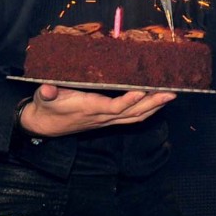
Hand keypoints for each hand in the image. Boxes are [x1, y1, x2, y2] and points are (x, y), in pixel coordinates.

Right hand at [18, 83, 175, 136]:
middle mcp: (102, 117)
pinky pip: (131, 117)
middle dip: (153, 103)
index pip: (114, 107)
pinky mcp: (107, 119)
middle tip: (171, 92)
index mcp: (90, 109)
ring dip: (154, 107)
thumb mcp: (43, 98)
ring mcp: (106, 120)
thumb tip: (47, 89)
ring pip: (135, 116)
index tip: (144, 90)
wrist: (43, 126)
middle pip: (132, 112)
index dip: (130, 100)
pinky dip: (146, 110)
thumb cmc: (46, 107)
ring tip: (170, 95)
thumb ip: (47, 93)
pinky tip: (157, 102)